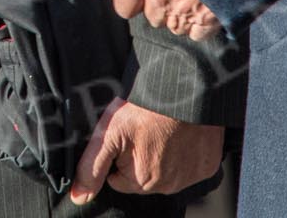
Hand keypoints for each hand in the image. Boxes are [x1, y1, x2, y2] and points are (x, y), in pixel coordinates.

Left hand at [69, 98, 223, 202]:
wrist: (185, 87)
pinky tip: (180, 133)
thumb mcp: (109, 133)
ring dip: (162, 155)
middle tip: (142, 128)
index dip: (117, 156)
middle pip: (142, 176)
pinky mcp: (207, 164)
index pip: (118, 179)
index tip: (124, 135)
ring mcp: (191, 176)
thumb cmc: (146, 108)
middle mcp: (168, 186)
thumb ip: (91, 168)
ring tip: (161, 128)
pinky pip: (190, 165)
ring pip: (166, 172)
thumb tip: (78, 198)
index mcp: (142, 181)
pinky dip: (185, 152)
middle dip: (139, 157)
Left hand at [99, 0, 221, 41]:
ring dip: (180, 14)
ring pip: (172, 26)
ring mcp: (183, 11)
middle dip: (160, 5)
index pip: (123, 7)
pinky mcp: (206, 22)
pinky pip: (195, 34)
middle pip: (151, 16)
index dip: (133, 1)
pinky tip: (206, 3)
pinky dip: (200, 24)